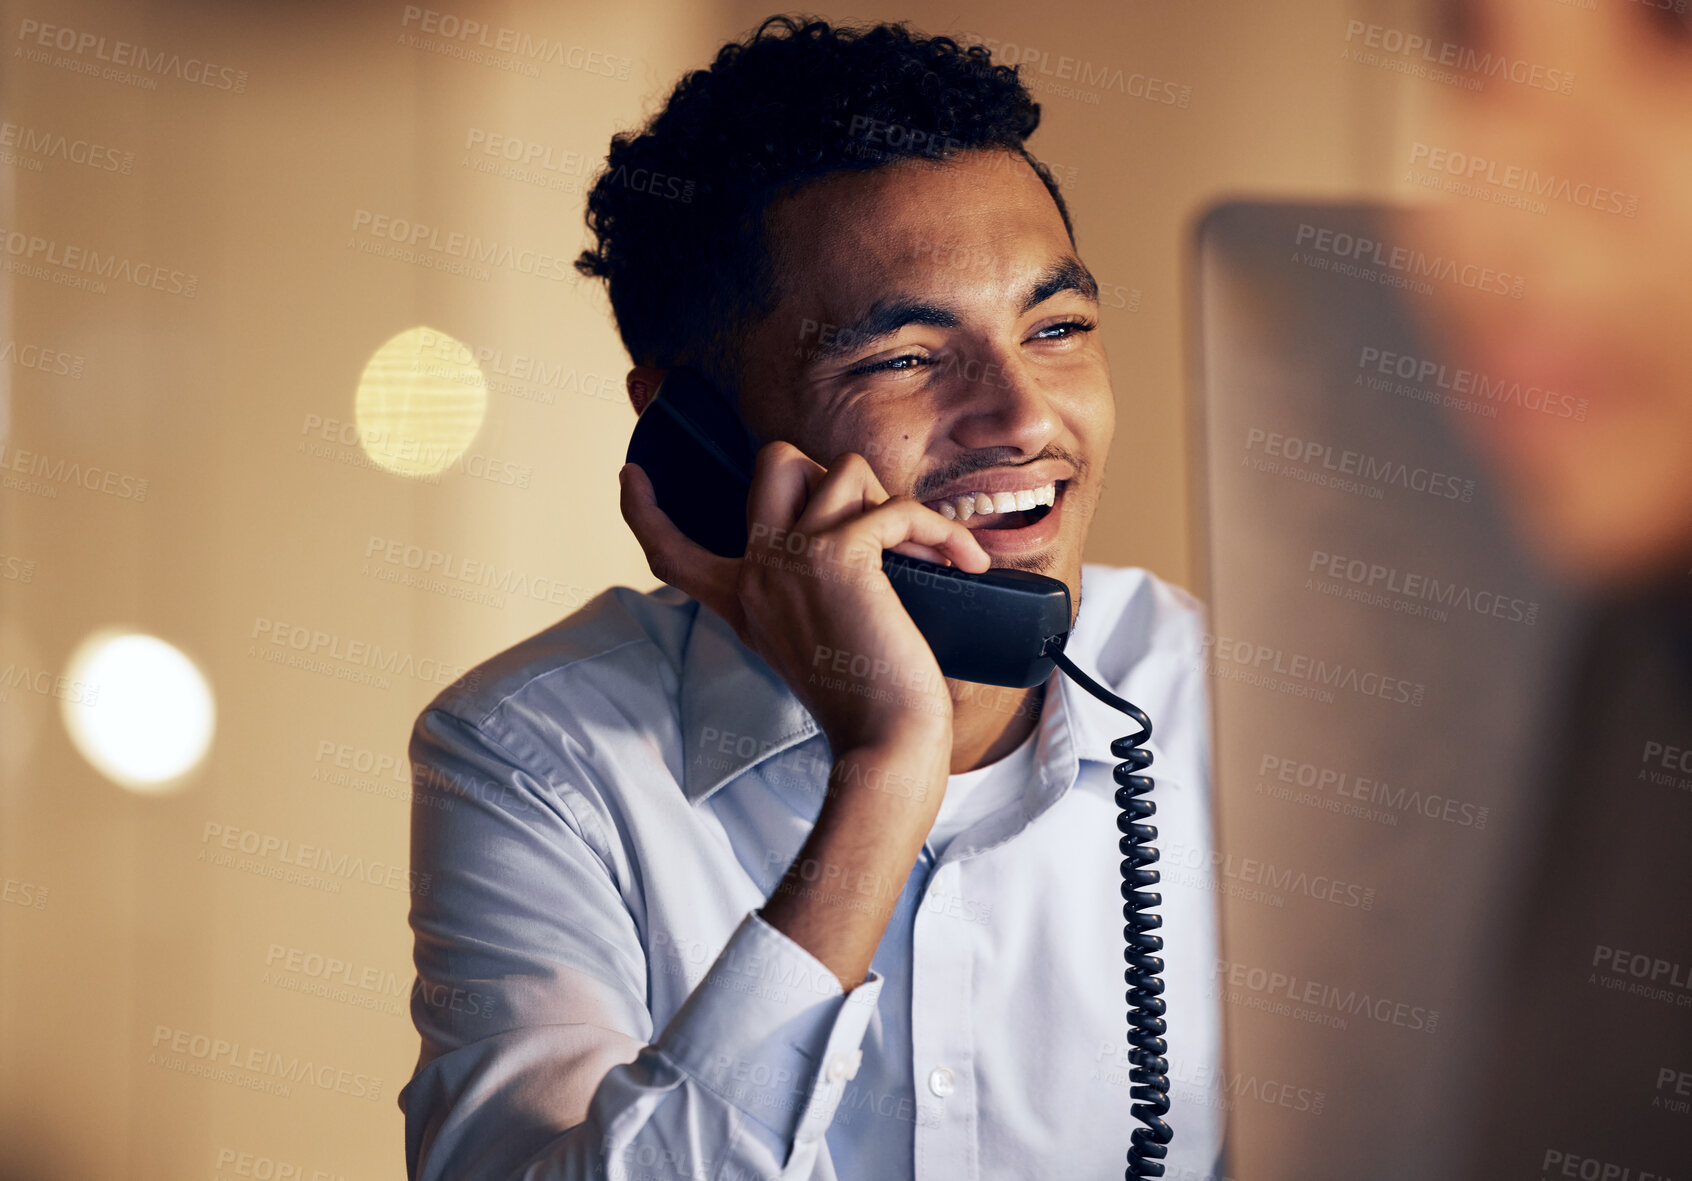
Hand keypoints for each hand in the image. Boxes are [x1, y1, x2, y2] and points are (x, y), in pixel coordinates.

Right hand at [619, 442, 989, 754]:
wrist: (885, 744)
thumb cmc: (867, 704)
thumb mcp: (810, 647)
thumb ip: (804, 600)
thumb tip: (855, 539)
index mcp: (741, 601)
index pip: (670, 551)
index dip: (644, 510)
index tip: (631, 475)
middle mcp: (756, 572)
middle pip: (774, 462)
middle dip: (833, 470)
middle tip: (873, 525)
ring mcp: (791, 559)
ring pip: (844, 469)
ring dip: (895, 500)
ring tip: (927, 551)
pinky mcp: (839, 556)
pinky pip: (898, 508)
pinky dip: (943, 530)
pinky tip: (966, 563)